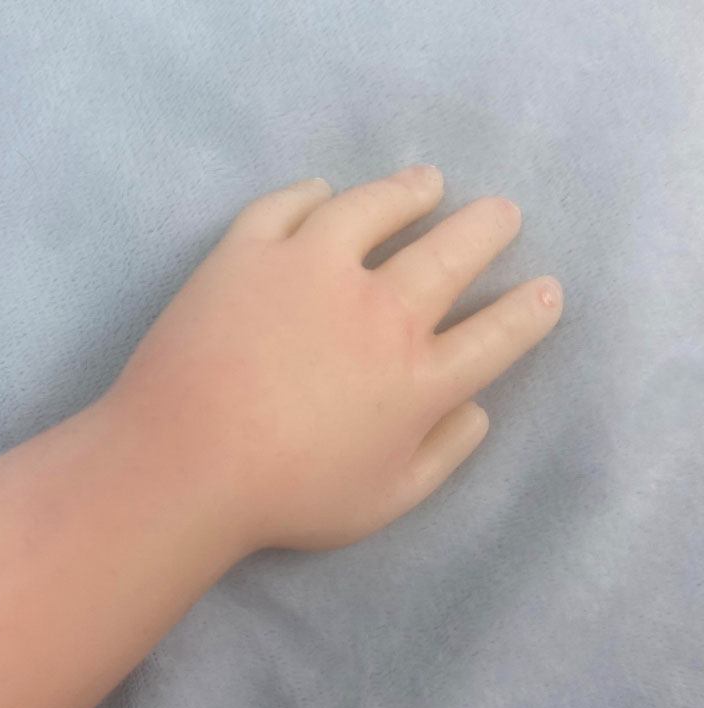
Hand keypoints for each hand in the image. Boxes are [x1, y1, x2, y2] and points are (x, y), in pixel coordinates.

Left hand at [104, 165, 561, 551]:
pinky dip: (311, 195)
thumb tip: (480, 410)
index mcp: (417, 378)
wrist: (184, 465)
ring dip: (411, 192)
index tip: (547, 290)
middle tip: (503, 212)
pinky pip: (287, 206)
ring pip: (376, 209)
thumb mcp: (385, 501)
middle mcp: (378, 310)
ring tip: (428, 182)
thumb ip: (443, 454)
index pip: (497, 336)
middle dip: (488, 229)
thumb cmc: (287, 496)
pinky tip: (323, 191)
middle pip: (452, 254)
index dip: (530, 312)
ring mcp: (311, 270)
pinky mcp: (249, 252)